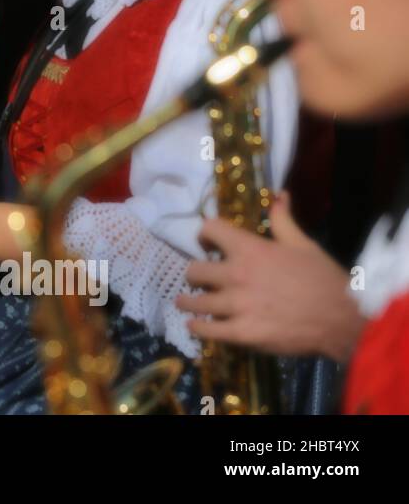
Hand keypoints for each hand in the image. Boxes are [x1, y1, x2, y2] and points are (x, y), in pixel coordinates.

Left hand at [177, 191, 364, 361]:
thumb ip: (282, 220)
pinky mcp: (242, 332)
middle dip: (195, 274)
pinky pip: (207, 330)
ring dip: (188, 302)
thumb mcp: (303, 244)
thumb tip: (278, 195)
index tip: (206, 242)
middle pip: (194, 270)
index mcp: (249, 250)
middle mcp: (236, 275)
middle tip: (199, 279)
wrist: (342, 319)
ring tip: (185, 302)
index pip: (210, 229)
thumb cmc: (323, 279)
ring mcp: (236, 306)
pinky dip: (198, 328)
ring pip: (195, 302)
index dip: (205, 234)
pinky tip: (195, 325)